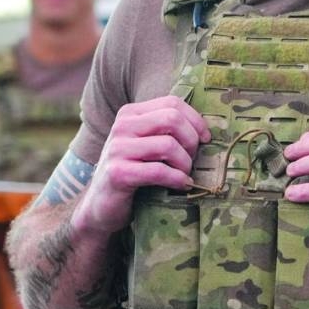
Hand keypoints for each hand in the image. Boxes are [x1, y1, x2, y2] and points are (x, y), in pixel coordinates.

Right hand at [73, 96, 210, 234]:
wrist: (101, 206)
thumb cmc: (133, 172)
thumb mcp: (146, 144)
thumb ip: (167, 130)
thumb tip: (207, 128)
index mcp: (130, 113)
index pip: (172, 103)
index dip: (195, 120)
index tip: (205, 139)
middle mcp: (122, 126)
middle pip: (172, 119)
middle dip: (191, 141)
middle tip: (193, 160)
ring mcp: (117, 149)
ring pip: (168, 145)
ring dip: (185, 164)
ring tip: (185, 174)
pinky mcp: (118, 173)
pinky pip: (159, 171)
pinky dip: (177, 179)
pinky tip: (181, 186)